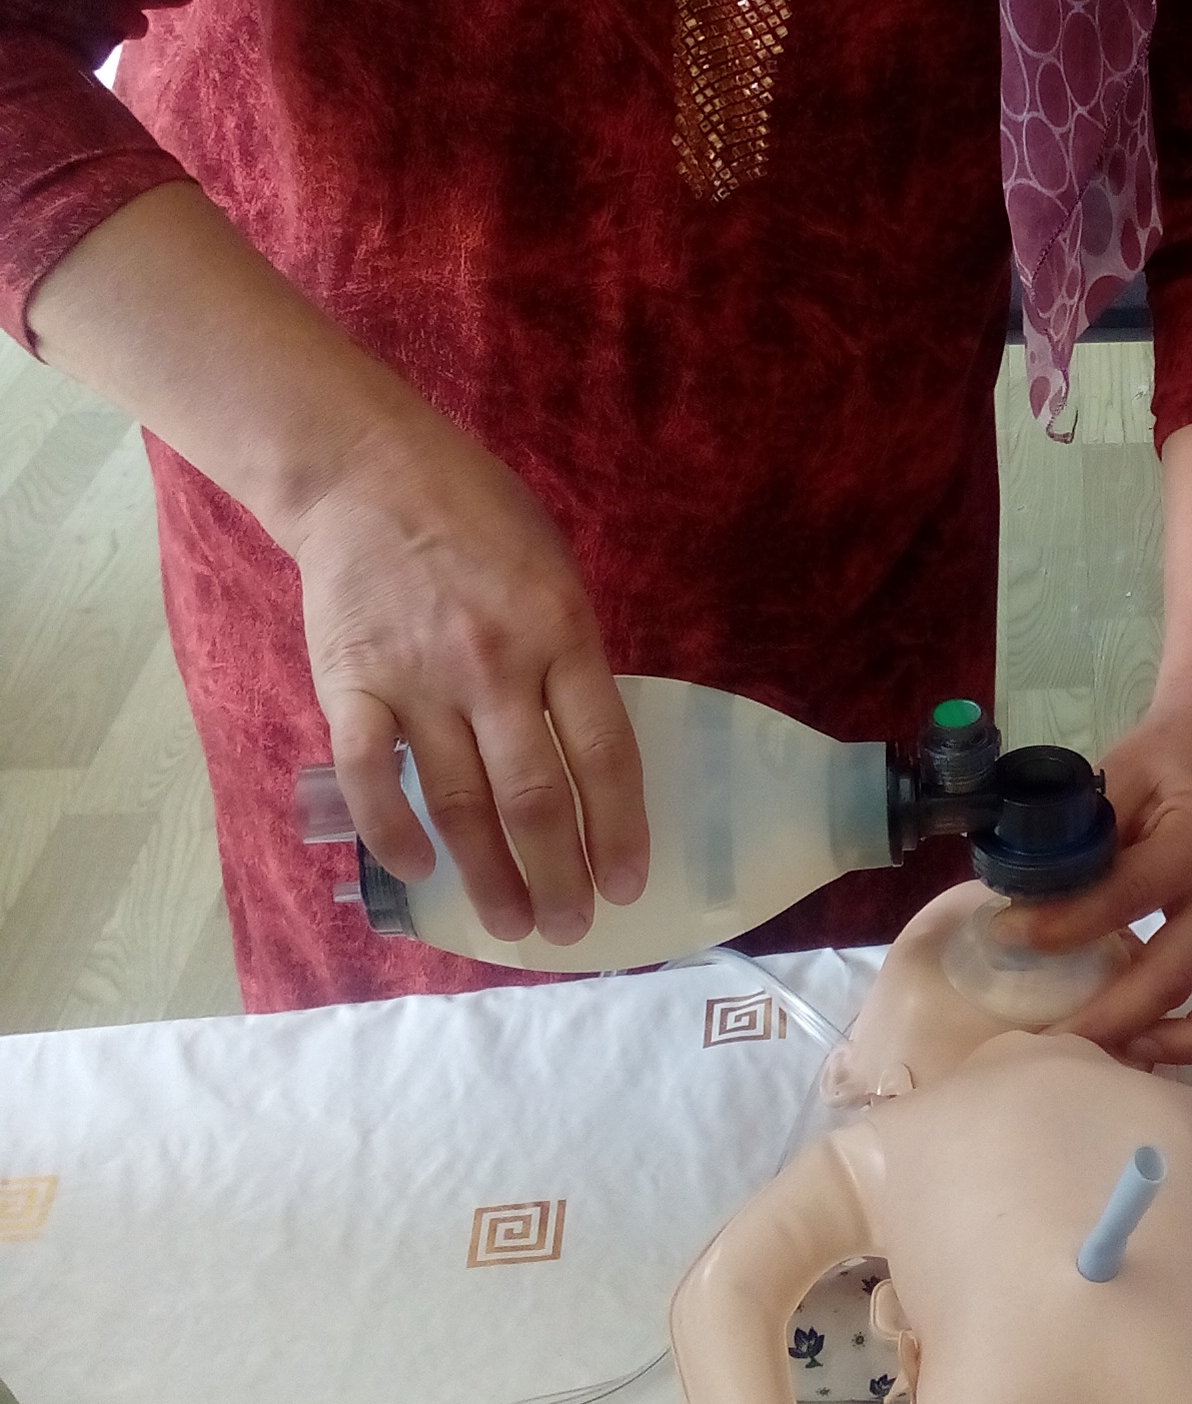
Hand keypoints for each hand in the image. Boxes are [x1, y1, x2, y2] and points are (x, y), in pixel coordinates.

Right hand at [289, 402, 645, 944]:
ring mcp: (419, 678)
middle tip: (570, 929)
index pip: (605, 754)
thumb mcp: (557, 572)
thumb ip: (572, 658)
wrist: (368, 474)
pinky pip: (372, 776)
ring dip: (489, 875)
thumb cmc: (480, 519)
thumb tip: (591, 753)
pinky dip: (395, 831)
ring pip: (461, 802)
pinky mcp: (351, 684)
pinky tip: (421, 869)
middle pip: (535, 796)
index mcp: (563, 633)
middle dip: (558, 874)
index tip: (627, 884)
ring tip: (512, 924)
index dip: (619, 830)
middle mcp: (496, 665)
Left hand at [1032, 685, 1191, 1066]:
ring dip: (1188, 1042)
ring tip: (1127, 1051)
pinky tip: (1186, 1037)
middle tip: (1053, 1045)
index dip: (1062, 925)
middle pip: (1175, 977)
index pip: (1125, 896)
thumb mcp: (1117, 777)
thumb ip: (1081, 840)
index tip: (1007, 936)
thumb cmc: (1166, 756)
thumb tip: (1019, 901)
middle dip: (1111, 1022)